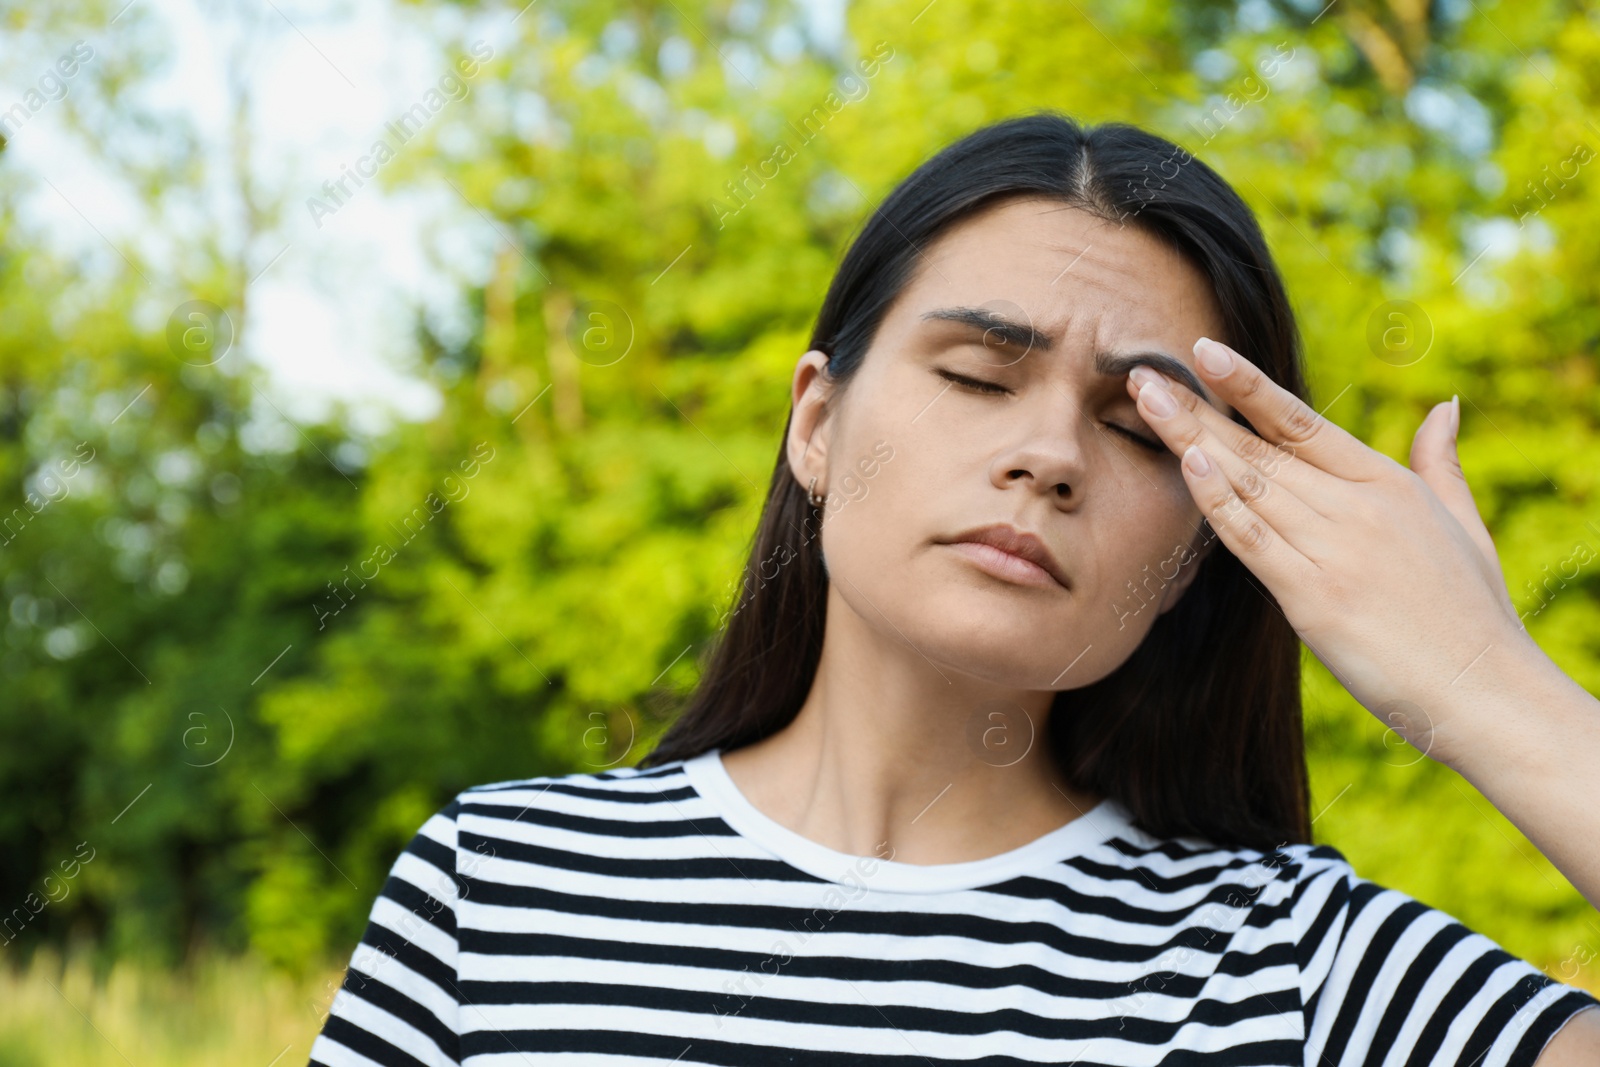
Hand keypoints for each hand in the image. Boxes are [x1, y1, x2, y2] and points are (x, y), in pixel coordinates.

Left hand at [1125, 337, 1534, 767]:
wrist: (1487, 691)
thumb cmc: (1474, 615)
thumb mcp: (1464, 524)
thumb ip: (1442, 462)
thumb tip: (1446, 406)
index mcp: (1388, 484)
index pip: (1302, 422)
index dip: (1249, 385)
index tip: (1204, 352)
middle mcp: (1356, 507)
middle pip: (1260, 447)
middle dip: (1197, 407)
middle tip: (1143, 373)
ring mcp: (1333, 549)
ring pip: (1248, 482)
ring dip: (1191, 439)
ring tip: (1147, 401)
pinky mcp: (1313, 596)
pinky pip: (1253, 539)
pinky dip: (1219, 500)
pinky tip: (1188, 463)